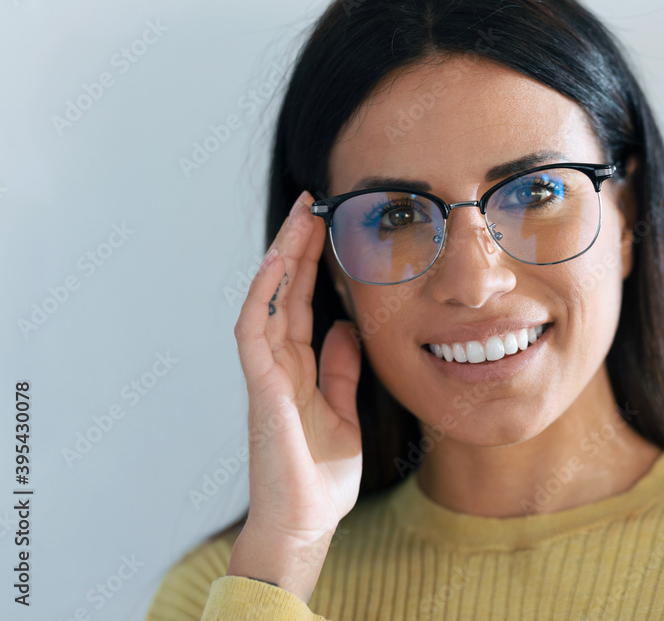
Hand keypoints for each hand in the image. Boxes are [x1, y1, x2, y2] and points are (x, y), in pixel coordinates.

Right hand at [227, 189, 362, 602]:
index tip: (326, 222)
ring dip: (281, 259)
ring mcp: (266, 375)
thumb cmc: (320, 473)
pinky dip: (263, 298)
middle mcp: (278, 363)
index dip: (312, 262)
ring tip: (299, 218)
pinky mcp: (262, 390)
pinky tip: (277, 267)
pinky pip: (255, 334)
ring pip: (267, 301)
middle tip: (313, 201)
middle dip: (296, 245)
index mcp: (298, 367)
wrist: (306, 521)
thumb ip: (340, 368)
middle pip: (283, 291)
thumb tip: (348, 327)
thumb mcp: (342, 409)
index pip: (302, 301)